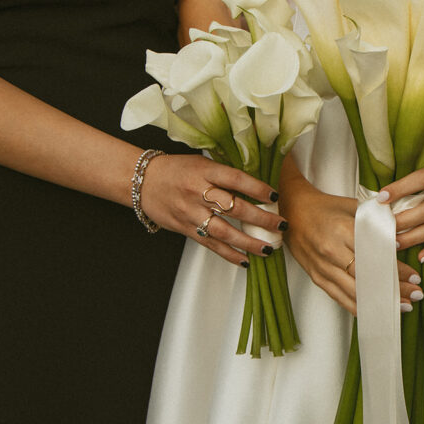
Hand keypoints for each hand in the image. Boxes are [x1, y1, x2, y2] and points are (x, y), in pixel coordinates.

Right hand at [139, 153, 284, 266]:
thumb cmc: (177, 169)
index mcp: (204, 171)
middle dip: (261, 218)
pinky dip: (229, 254)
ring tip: (268, 249)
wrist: (142, 181)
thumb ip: (226, 173)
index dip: (256, 188)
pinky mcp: (185, 229)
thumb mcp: (202, 163)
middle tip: (281, 225)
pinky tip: (246, 260)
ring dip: (248, 242)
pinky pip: (210, 244)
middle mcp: (197, 192)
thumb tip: (258, 183)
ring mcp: (191, 213)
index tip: (275, 196)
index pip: (235, 179)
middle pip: (233, 207)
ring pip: (223, 231)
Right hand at [279, 165, 422, 314]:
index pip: (377, 255)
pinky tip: (375, 311)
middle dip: (394, 289)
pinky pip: (340, 297)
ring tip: (402, 307)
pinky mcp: (316, 277)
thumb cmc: (324, 206)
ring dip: (380, 302)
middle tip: (416, 295)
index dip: (398, 269)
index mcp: (343, 230)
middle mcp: (332, 251)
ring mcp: (323, 267)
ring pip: (356, 292)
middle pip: (369, 277)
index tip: (415, 276)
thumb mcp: (352, 205)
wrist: (291, 211)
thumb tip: (403, 232)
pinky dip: (359, 307)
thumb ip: (377, 220)